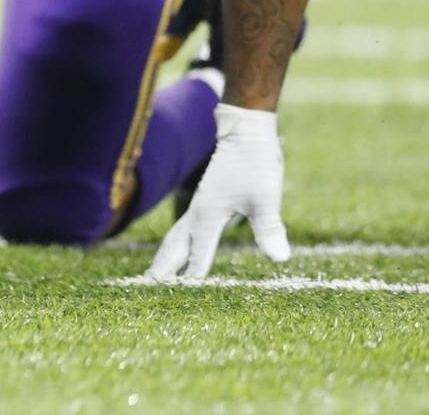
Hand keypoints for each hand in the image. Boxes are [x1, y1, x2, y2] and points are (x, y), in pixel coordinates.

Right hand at [147, 104, 290, 281]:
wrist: (247, 132)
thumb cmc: (255, 164)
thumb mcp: (266, 198)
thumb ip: (269, 228)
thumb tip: (280, 259)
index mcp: (208, 214)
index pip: (198, 251)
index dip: (191, 274)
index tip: (179, 295)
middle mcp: (199, 212)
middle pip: (175, 245)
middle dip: (163, 267)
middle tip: (148, 287)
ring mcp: (201, 206)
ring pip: (177, 237)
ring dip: (167, 256)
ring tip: (156, 274)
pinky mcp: (208, 201)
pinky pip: (187, 229)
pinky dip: (180, 244)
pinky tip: (184, 248)